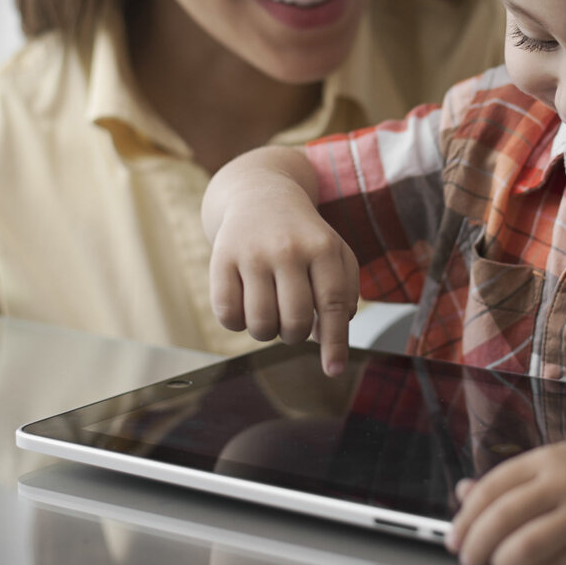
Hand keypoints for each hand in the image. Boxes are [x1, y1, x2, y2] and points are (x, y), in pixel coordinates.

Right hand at [206, 153, 359, 375]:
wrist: (260, 193)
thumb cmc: (304, 235)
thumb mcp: (334, 252)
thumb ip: (344, 292)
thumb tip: (331, 335)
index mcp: (323, 247)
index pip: (333, 304)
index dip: (335, 343)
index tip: (334, 371)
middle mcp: (288, 248)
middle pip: (295, 322)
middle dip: (295, 335)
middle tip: (292, 321)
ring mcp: (252, 252)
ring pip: (260, 324)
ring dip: (266, 331)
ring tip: (270, 311)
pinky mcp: (221, 257)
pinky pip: (227, 315)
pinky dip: (237, 323)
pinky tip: (245, 304)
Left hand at [445, 441, 565, 564]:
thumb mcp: (554, 466)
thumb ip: (510, 480)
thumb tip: (463, 493)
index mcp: (549, 459)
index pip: (493, 487)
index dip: (467, 516)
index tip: (454, 538)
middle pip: (504, 517)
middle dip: (477, 545)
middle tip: (468, 561)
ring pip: (526, 547)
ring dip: (502, 564)